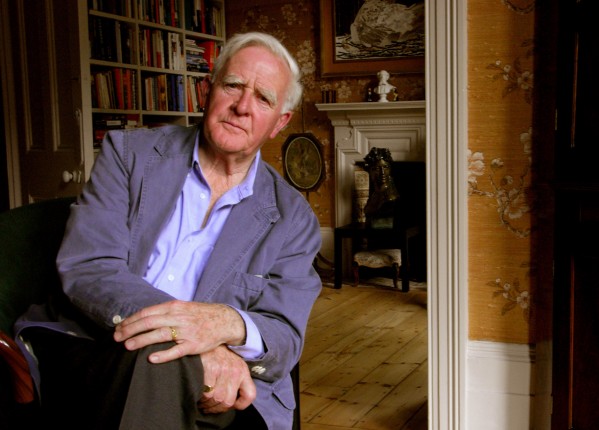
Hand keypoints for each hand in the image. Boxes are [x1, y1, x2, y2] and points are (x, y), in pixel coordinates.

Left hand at [113, 300, 246, 362]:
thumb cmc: (199, 315)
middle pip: (150, 322)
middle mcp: (179, 317)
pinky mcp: (194, 345)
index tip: (119, 327)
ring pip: (160, 334)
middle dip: (131, 329)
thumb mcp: (182, 307)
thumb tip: (141, 318)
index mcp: (174, 307)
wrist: (224, 320)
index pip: (147, 312)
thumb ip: (164, 312)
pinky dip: (164, 354)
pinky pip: (177, 350)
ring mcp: (187, 331)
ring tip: (128, 346)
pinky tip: (151, 358)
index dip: (131, 320)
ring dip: (142, 340)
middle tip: (117, 338)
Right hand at [198, 345, 255, 413]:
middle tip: (210, 407)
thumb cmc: (219, 355)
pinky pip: (207, 392)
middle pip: (228, 401)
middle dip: (217, 408)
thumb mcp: (233, 365)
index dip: (241, 405)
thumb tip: (231, 402)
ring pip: (217, 399)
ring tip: (203, 402)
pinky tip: (199, 395)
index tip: (231, 406)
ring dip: (208, 405)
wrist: (207, 336)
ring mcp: (223, 369)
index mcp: (242, 371)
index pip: (250, 395)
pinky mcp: (211, 368)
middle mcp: (235, 371)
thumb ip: (235, 381)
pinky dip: (202, 397)